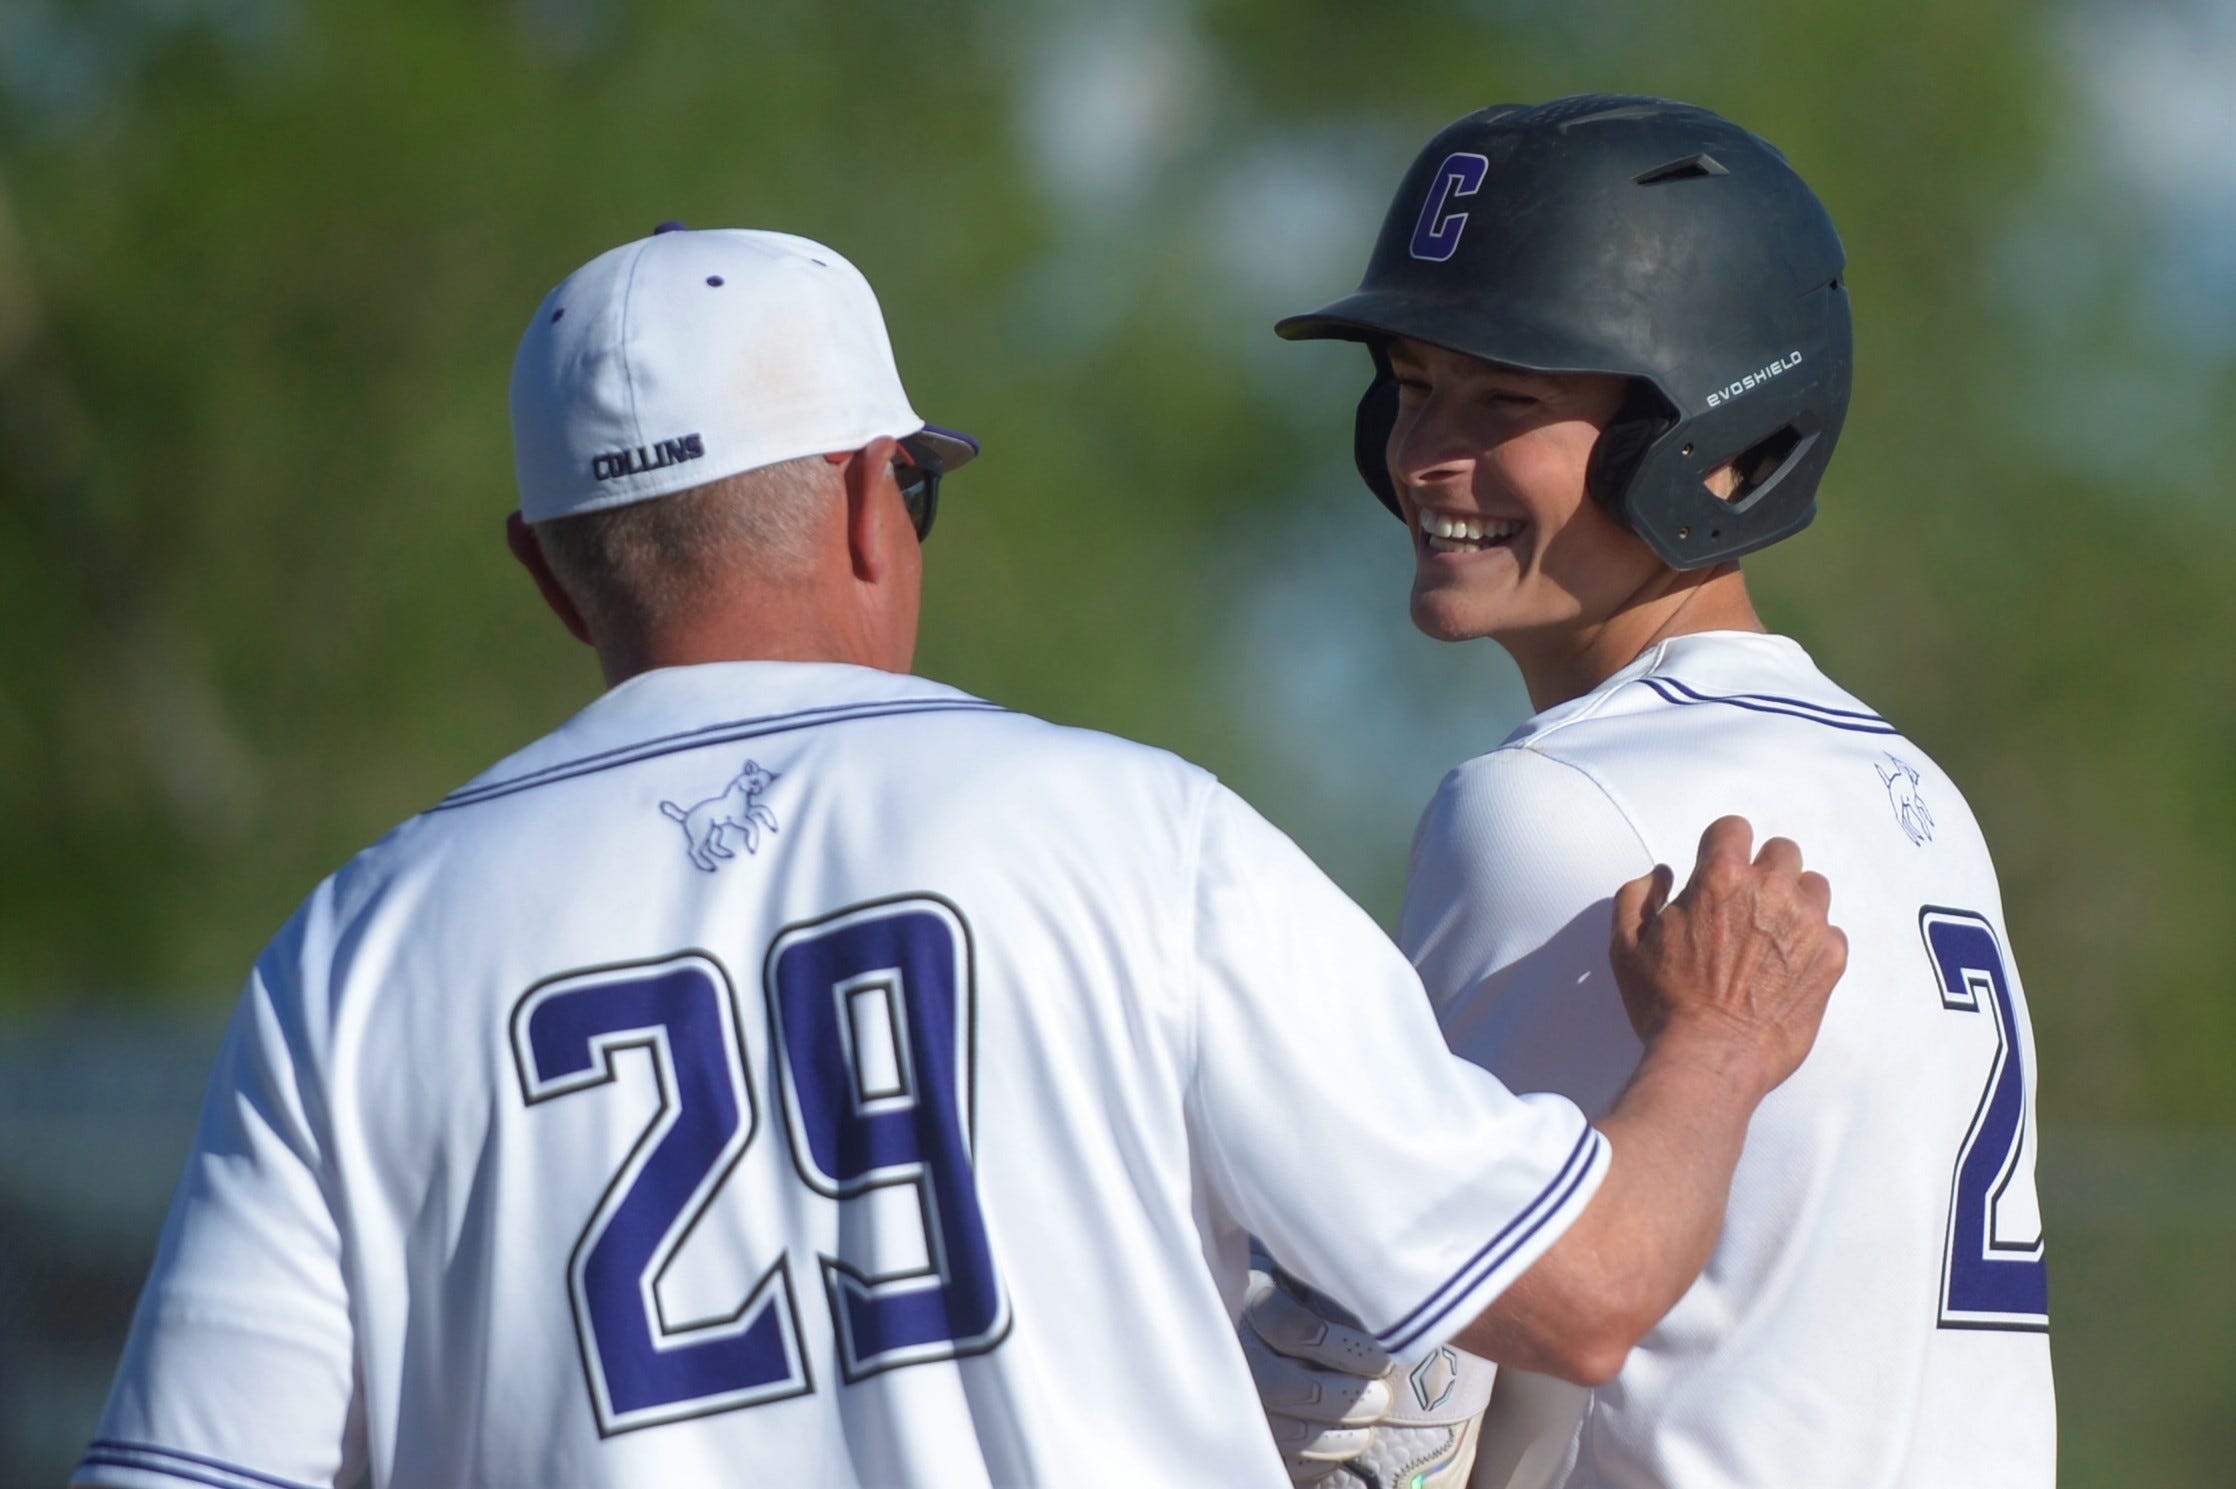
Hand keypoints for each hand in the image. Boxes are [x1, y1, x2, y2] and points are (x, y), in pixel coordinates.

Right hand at [1243, 1271, 1494, 1486]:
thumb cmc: (1289, 1290)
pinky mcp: (1245, 1429)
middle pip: (1285, 1386)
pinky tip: (1343, 1444)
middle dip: (1343, 1398)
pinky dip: (1317, 1461)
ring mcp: (1234, 1394)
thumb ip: (1336, 1288)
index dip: (1348, 1350)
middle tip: (1381, 1397)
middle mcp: (1234, 1350)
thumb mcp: (1305, 1274)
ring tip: (1369, 1427)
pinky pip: (1281, 1458)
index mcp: (1251, 1301)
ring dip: (1336, 1436)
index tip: (1385, 1358)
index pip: (1297, 1330)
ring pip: (1284, 1430)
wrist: (1242, 1312)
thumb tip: (1394, 1312)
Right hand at [1609, 815, 1846, 1097]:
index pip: (1733, 827)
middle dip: (1763, 870)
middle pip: (1783, 851)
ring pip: (1814, 886)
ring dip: (1795, 900)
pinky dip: (1813, 942)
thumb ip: (1635, 897)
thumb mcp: (1624, 946)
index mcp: (1720, 878)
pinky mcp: (1831, 960)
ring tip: (1772, 934)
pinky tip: (1787, 967)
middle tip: (1745, 904)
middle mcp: (1771, 892)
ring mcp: (1808, 925)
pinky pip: (1832, 931)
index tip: (1716, 868)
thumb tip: (1660, 875)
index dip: (1721, 845)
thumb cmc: (1663, 1005)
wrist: (1711, 1060)